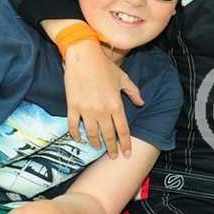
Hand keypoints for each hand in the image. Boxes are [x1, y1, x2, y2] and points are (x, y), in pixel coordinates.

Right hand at [64, 40, 143, 158]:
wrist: (83, 56)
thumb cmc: (105, 66)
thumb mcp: (123, 79)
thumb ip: (133, 92)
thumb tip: (141, 103)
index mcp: (116, 105)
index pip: (123, 130)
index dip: (125, 144)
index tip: (127, 154)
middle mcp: (102, 111)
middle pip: (108, 135)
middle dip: (111, 148)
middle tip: (113, 157)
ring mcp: (86, 110)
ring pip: (91, 133)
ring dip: (95, 143)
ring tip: (97, 148)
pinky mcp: (72, 106)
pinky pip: (73, 125)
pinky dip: (76, 134)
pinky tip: (79, 139)